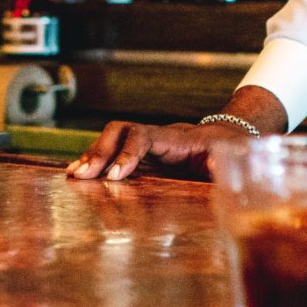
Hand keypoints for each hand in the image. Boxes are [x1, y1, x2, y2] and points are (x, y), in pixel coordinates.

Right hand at [67, 88, 287, 179]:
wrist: (233, 136)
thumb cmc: (233, 149)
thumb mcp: (234, 156)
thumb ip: (222, 162)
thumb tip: (213, 163)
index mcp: (177, 138)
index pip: (144, 136)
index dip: (128, 153)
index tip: (115, 176)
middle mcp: (159, 136)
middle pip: (120, 131)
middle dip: (99, 151)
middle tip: (80, 174)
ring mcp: (150, 143)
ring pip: (113, 138)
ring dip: (92, 155)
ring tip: (72, 174)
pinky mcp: (146, 155)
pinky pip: (116, 151)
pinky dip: (97, 161)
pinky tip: (80, 174)